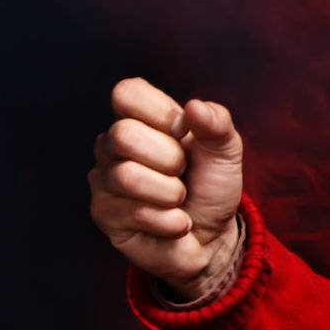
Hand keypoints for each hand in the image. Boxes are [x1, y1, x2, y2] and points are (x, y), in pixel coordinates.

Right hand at [88, 76, 244, 292]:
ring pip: (127, 176)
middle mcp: (113, 145)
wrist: (213, 236)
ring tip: (179, 199)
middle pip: (123, 135)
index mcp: (141, 119)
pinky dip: (170, 220)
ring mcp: (104, 179)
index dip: (160, 113)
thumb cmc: (212, 186)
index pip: (126, 93)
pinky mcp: (103, 214)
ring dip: (171, 193)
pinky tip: (175, 222)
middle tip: (182, 173)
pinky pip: (135, 212)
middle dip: (170, 159)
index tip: (183, 133)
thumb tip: (194, 107)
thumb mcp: (226, 150)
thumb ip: (217, 123)